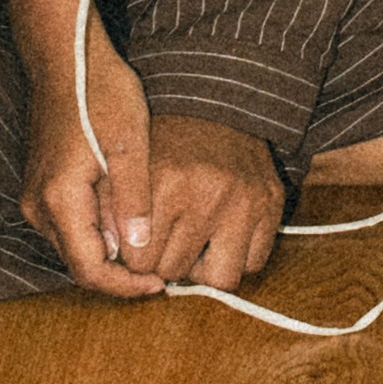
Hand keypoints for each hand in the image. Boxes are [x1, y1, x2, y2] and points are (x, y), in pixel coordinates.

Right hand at [7, 0, 169, 298]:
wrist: (66, 56)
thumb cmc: (99, 90)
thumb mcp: (128, 141)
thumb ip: (132, 197)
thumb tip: (140, 250)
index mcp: (59, 199)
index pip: (89, 269)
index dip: (125, 286)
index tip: (160, 285)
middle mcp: (39, 207)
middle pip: (80, 263)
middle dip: (121, 274)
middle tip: (163, 273)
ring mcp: (37, 198)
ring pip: (76, 246)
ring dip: (112, 255)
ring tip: (153, 249)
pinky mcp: (43, 187)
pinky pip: (71, 226)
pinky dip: (100, 233)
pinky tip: (131, 221)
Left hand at [104, 106, 286, 298]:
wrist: (219, 103)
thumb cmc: (169, 138)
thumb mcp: (130, 164)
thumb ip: (113, 210)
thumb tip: (110, 259)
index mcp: (167, 183)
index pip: (140, 262)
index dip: (137, 256)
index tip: (140, 240)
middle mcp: (207, 194)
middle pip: (175, 272)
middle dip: (167, 260)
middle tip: (169, 236)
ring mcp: (244, 200)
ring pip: (220, 280)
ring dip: (205, 267)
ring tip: (197, 241)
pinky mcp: (272, 202)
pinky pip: (254, 264)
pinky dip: (238, 258)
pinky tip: (224, 235)